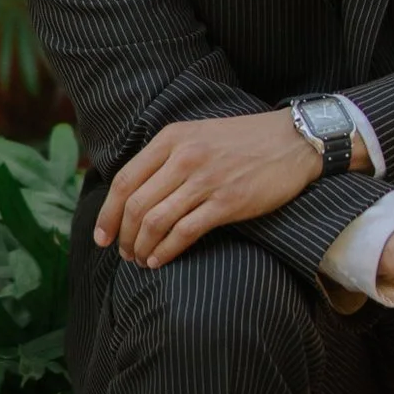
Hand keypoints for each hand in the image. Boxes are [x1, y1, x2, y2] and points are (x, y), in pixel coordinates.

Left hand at [95, 111, 324, 265]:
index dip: (108, 214)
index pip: (124, 180)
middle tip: (123, 254)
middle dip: (123, 236)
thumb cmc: (243, 140)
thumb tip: (135, 191)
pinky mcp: (227, 203)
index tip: (102, 236)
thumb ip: (167, 156)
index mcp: (171, 139)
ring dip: (141, 247)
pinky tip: (159, 260)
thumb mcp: (197, 134)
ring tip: (140, 260)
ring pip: (155, 221)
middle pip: (136, 204)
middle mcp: (183, 158)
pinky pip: (184, 232)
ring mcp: (205, 180)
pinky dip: (166, 251)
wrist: (292, 140)